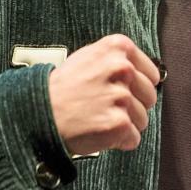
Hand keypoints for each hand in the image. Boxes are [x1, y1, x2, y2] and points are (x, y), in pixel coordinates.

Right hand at [47, 35, 161, 155]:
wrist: (38, 112)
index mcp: (118, 48)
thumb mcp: (90, 58)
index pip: (152, 74)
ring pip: (142, 120)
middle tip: (104, 107)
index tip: (119, 92)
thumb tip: (145, 73)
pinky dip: (118, 141)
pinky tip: (98, 131)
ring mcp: (121, 96)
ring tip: (98, 118)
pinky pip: (133, 138)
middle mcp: (122, 68)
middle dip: (132, 106)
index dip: (137, 87)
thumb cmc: (62, 88)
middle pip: (150, 97)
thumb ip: (118, 61)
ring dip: (124, 124)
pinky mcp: (119, 122)